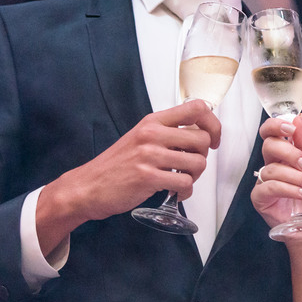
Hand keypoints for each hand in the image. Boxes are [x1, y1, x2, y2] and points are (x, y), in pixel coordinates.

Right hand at [37, 100, 220, 239]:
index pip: (197, 108)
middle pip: (202, 139)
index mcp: (153, 121)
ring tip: (179, 181)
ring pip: (198, 163)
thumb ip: (166, 134)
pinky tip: (173, 193)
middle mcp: (152, 134)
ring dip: (194, 177)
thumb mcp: (140, 138)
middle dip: (202, 157)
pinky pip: (185, 183)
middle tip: (188, 167)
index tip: (212, 140)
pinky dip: (184, 192)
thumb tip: (199, 138)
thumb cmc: (117, 165)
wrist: (88, 186)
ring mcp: (150, 155)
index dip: (212, 125)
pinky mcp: (148, 177)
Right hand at [250, 115, 301, 231]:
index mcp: (287, 153)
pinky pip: (267, 186)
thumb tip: (298, 117)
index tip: (290, 127)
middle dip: (288, 151)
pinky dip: (287, 188)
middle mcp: (274, 165)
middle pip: (268, 145)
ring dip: (295, 176)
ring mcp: (266, 182)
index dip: (276, 125)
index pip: (271, 132)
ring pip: (271, 168)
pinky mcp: (261, 199)